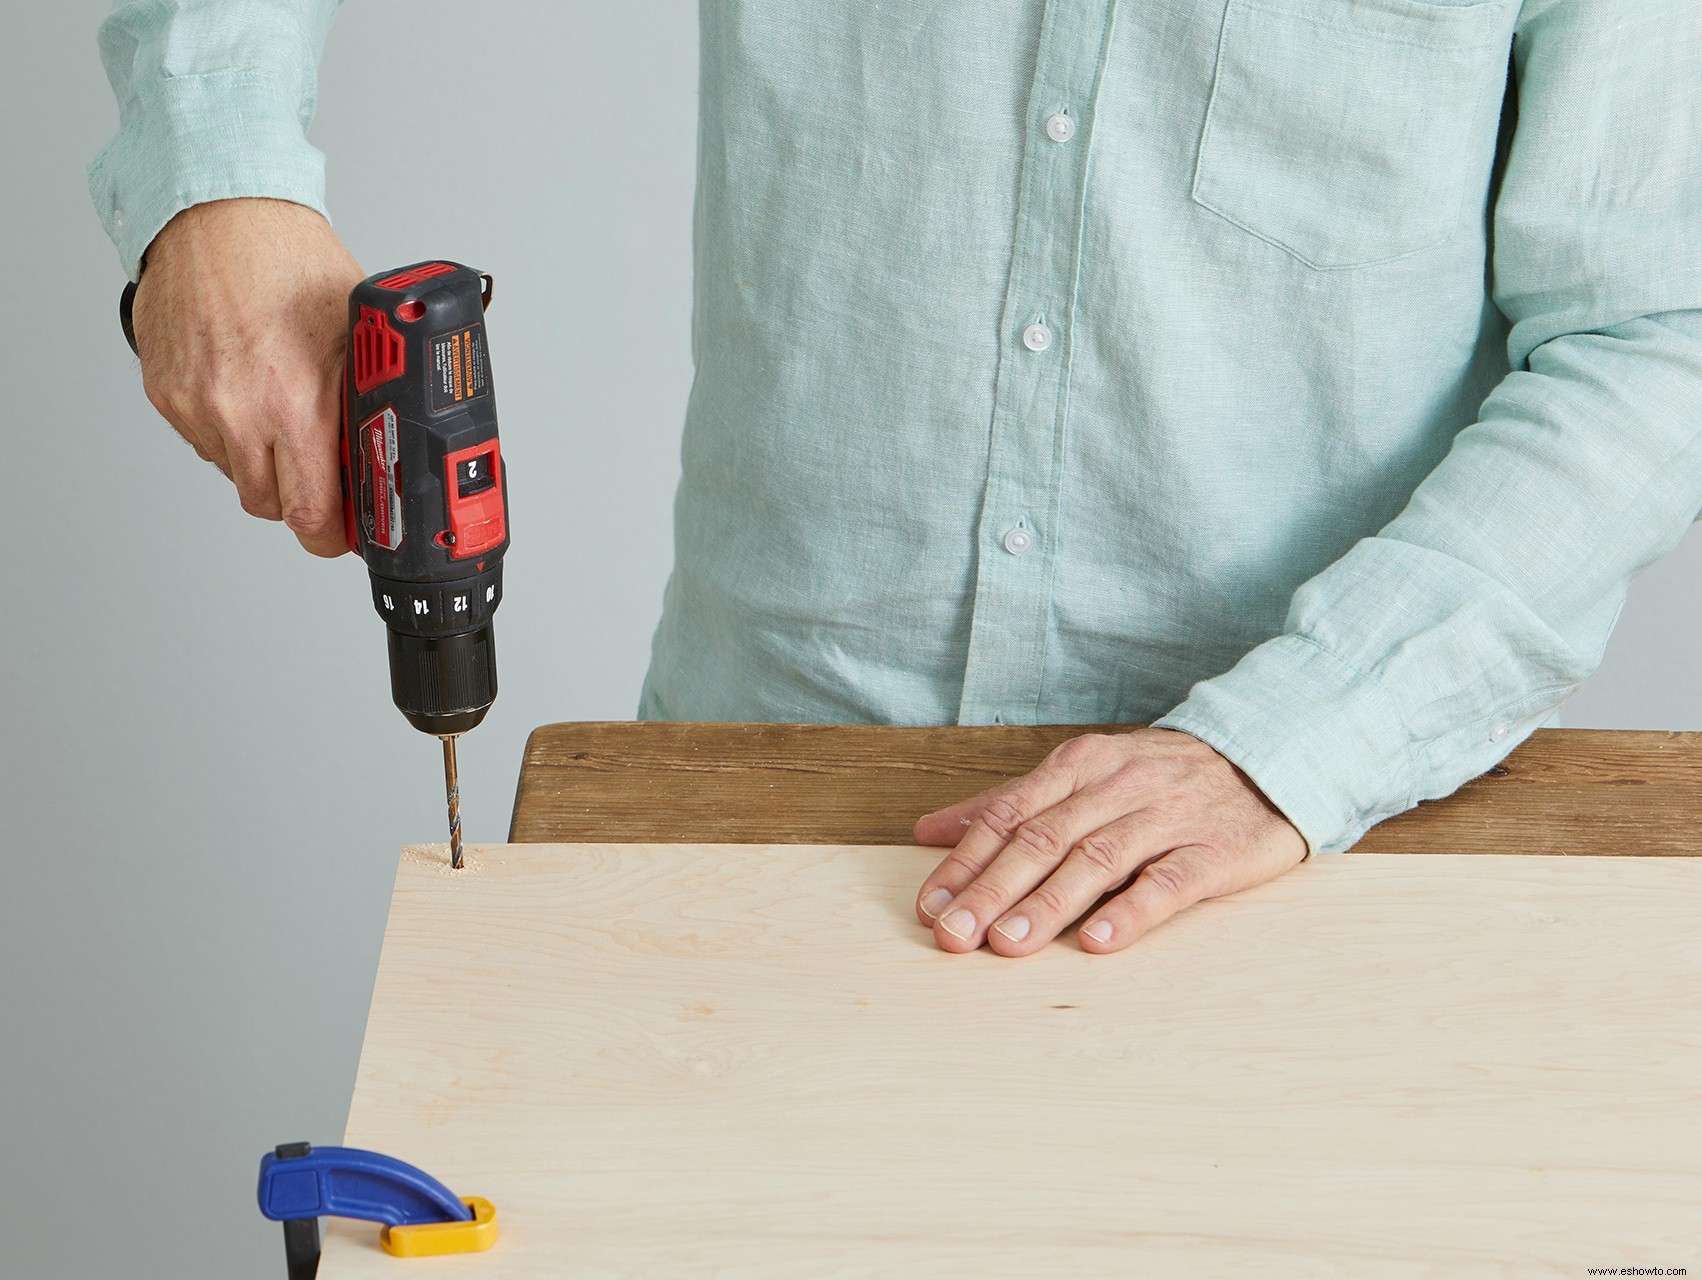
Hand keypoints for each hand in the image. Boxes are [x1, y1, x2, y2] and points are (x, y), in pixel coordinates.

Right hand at [130, 198, 364, 556]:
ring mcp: (195, 406)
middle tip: (321, 475)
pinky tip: (246, 388)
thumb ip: (362, 402)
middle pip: (270, 506)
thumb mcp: (355, 335)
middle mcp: (238, 413)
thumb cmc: (289, 259)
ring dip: (263, 463)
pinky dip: (228, 431)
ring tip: (281, 412)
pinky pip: (203, 441)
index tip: (345, 533)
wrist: (217, 212)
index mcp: (294, 404)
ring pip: (235, 475)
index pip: (310, 515)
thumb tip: (384, 455)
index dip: (332, 535)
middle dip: (301, 499)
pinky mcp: (164, 393)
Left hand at [911, 728, 1307, 954]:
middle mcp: (1118, 785)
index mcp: (1080, 764)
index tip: (931, 906)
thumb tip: (930, 832)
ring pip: (1097, 860)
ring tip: (1008, 944)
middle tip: (954, 936)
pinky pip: (1167, 882)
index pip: (1010, 815)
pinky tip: (1099, 943)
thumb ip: (1008, 804)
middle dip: (991, 891)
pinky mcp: (1213, 851)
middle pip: (1044, 839)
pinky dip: (1130, 912)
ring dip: (1047, 905)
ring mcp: (1167, 817)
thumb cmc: (1159, 779)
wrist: (1266, 760)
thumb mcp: (1083, 775)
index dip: (966, 862)